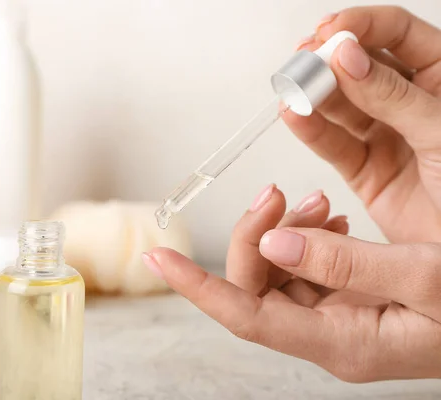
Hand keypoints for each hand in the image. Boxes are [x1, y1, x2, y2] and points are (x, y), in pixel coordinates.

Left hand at [142, 186, 440, 381]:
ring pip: (276, 270)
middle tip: (281, 192)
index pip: (246, 316)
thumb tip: (275, 242)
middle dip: (257, 234)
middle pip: (256, 284)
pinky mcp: (343, 298)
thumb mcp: (425, 279)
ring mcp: (333, 316)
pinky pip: (304, 264)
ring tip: (322, 201)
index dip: (197, 287)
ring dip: (286, 229)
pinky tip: (335, 217)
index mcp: (340, 342)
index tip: (158, 259)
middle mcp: (326, 333)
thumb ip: (346, 264)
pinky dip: (310, 234)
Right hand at [287, 6, 440, 243]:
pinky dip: (311, 131)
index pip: (399, 34)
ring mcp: (386, 137)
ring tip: (293, 89)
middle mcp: (410, 104)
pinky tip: (294, 116)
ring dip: (314, 95)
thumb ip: (393, 95)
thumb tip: (349, 58)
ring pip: (342, 106)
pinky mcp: (365, 171)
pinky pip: (334, 145)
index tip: (330, 31)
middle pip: (361, 67)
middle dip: (329, 61)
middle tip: (305, 61)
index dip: (362, 26)